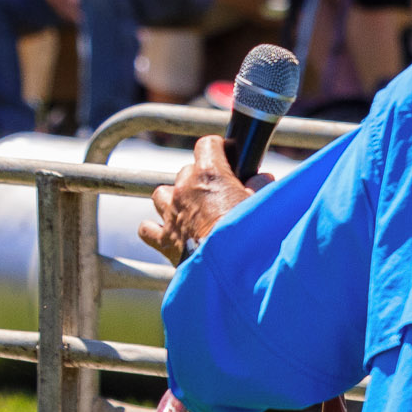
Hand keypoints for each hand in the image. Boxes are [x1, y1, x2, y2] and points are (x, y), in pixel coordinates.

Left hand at [144, 136, 253, 260]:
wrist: (233, 267)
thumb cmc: (251, 233)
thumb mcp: (263, 202)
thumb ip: (260, 185)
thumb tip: (262, 178)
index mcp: (209, 174)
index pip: (207, 145)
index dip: (218, 150)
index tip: (226, 158)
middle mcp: (184, 189)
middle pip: (186, 172)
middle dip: (200, 181)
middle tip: (218, 196)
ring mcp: (171, 213)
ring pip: (161, 194)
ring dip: (173, 199)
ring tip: (189, 210)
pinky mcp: (164, 239)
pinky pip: (148, 229)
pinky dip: (156, 229)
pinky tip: (169, 233)